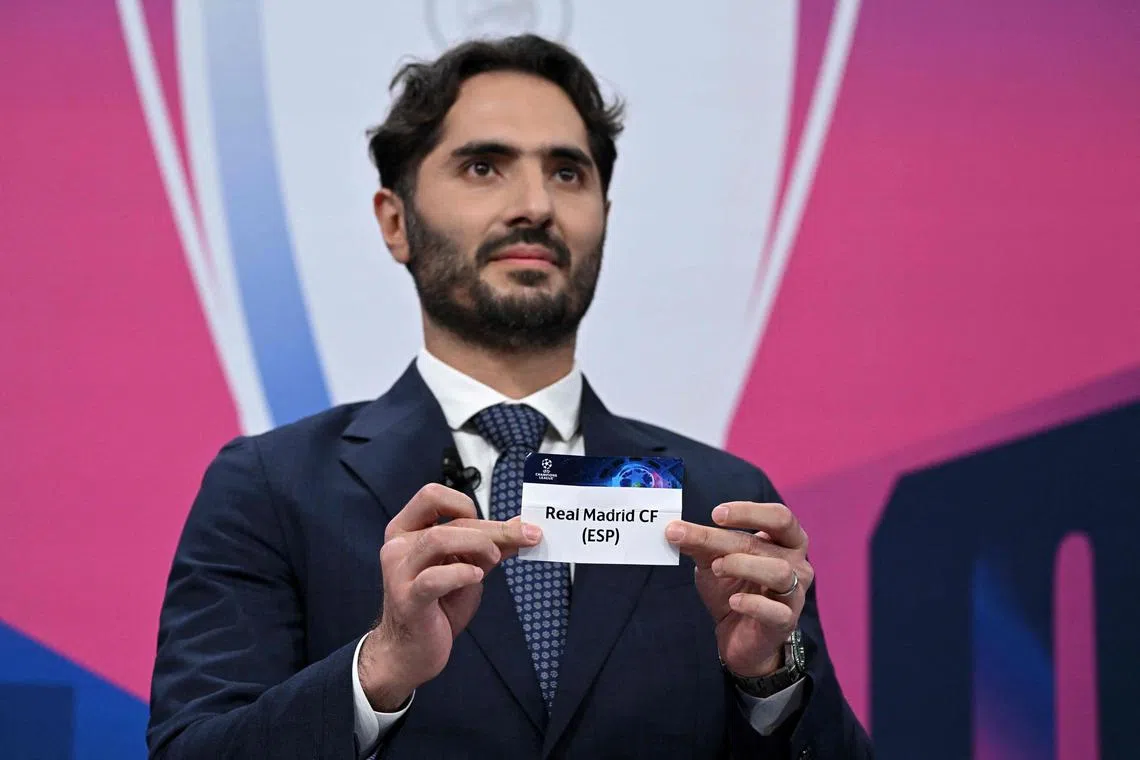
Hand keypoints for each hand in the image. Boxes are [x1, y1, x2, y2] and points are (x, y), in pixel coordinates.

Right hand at [358, 483, 540, 709]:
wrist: (410, 653)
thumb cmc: (436, 607)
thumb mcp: (467, 569)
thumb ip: (488, 548)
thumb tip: (522, 527)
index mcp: (407, 531)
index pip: (432, 495)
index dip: (464, 503)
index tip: (490, 525)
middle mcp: (398, 547)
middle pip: (448, 521)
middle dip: (493, 528)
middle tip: (526, 536)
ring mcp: (399, 573)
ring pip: (438, 539)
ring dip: (477, 543)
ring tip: (496, 558)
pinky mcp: (408, 600)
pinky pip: (434, 578)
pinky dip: (461, 573)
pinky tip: (477, 576)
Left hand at [665, 502, 812, 676]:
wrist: (737, 635)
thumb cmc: (733, 589)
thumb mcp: (713, 561)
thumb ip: (700, 544)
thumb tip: (674, 528)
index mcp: (786, 541)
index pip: (779, 516)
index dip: (750, 511)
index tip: (716, 514)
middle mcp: (797, 564)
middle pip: (769, 543)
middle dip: (734, 537)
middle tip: (704, 539)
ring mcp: (794, 593)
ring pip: (778, 571)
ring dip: (743, 566)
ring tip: (717, 568)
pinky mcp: (786, 621)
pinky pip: (775, 610)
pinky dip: (753, 603)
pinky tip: (734, 601)